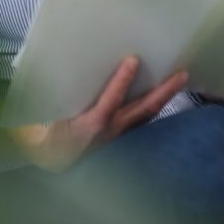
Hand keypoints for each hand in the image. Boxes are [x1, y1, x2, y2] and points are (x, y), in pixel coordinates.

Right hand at [9, 56, 187, 171]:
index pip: (112, 99)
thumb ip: (53, 96)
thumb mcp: (42, 116)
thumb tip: (52, 70)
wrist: (45, 163)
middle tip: (182, 74)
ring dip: (162, 100)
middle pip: (143, 109)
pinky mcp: (115, 138)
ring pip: (145, 117)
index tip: (134, 60)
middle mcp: (109, 131)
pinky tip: (155, 99)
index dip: (123, 80)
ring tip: (176, 82)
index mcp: (91, 125)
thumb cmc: (41, 136)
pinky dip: (149, 109)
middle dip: (164, 91)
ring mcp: (116, 136)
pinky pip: (137, 122)